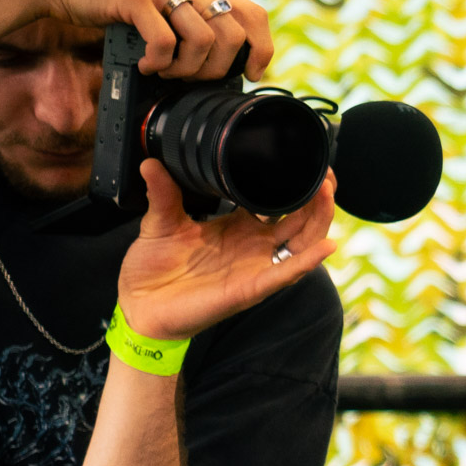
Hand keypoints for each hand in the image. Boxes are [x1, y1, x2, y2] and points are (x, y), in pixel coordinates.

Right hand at [17, 0, 272, 81]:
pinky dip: (158, 63)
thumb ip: (198, 10)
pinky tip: (145, 64)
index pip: (255, 15)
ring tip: (165, 71)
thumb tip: (235, 47)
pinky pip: (164, 43)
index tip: (250, 74)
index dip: (260, 50)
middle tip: (191, 77)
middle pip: (232, 37)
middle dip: (216, 70)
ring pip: (203, 42)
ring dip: (186, 69)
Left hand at [116, 159, 336, 340]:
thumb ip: (163, 192)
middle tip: (324, 173)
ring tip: (326, 193)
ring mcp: (256, 266)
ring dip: (319, 219)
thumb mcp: (160, 222)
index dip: (295, 184)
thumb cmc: (155, 269)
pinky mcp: (252, 288)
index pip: (278, 202)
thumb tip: (151, 162)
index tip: (303, 159)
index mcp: (239, 226)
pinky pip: (286, 274)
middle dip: (317, 197)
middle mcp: (254, 246)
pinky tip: (325, 246)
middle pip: (301, 220)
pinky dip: (308, 261)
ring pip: (302, 243)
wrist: (139, 306)